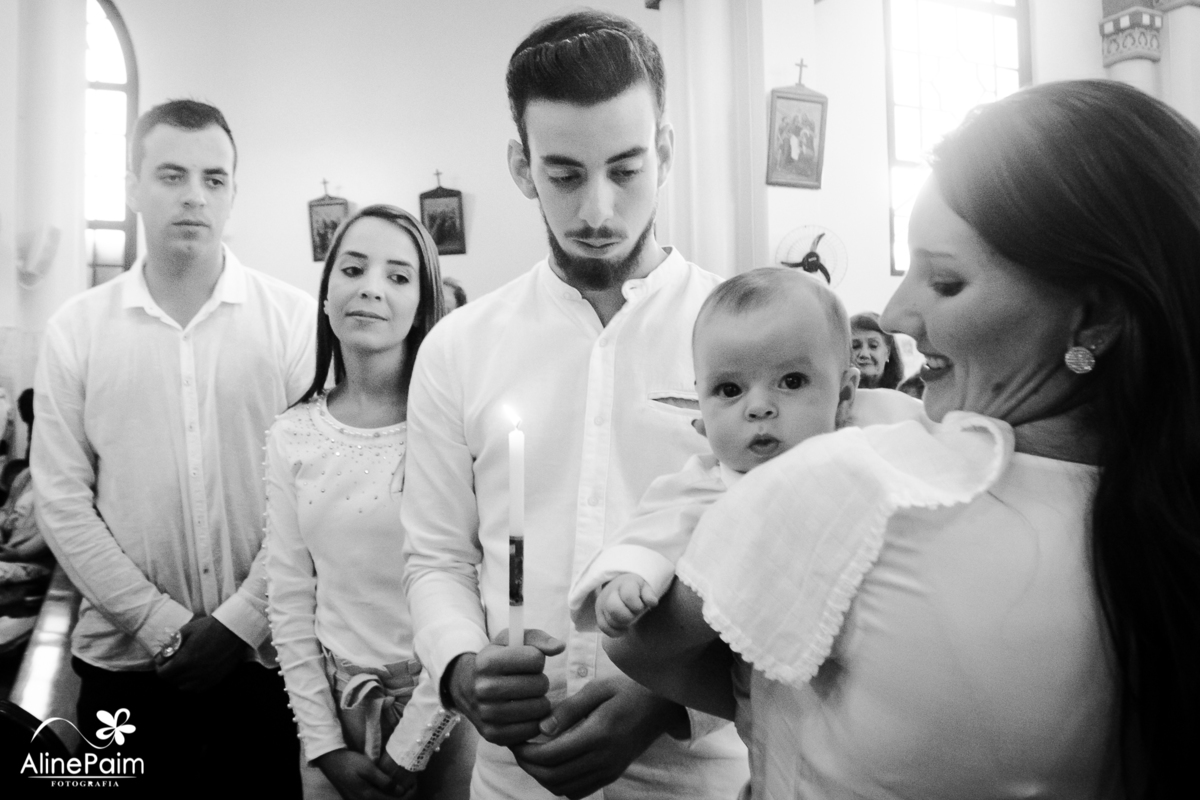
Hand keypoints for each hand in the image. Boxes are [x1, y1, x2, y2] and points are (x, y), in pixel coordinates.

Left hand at [154, 616, 247, 691]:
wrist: (235, 629)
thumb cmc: (210, 627)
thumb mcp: (186, 630)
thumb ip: (171, 644)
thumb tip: (161, 656)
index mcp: (184, 660)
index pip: (163, 674)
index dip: (160, 667)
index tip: (163, 661)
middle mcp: (194, 673)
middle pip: (172, 681)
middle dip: (169, 672)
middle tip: (173, 662)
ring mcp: (206, 678)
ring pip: (184, 687)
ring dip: (181, 679)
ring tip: (185, 668)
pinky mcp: (216, 679)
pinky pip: (198, 689)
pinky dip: (193, 683)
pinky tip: (196, 672)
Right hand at [315, 749, 411, 799]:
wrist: (330, 761)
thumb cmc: (350, 762)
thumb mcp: (368, 768)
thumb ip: (384, 781)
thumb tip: (400, 791)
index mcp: (368, 796)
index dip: (407, 795)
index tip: (414, 784)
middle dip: (401, 797)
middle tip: (411, 785)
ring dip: (392, 797)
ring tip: (403, 786)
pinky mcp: (356, 797)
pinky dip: (384, 796)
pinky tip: (388, 788)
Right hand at [446, 628, 563, 745]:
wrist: (467, 687)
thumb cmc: (496, 660)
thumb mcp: (511, 640)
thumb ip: (538, 639)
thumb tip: (560, 647)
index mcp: (487, 662)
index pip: (536, 659)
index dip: (537, 659)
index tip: (526, 662)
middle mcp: (484, 689)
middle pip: (540, 685)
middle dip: (539, 681)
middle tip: (527, 681)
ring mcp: (487, 714)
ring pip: (539, 708)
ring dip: (539, 701)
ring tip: (527, 696)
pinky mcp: (492, 735)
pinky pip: (532, 729)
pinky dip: (534, 720)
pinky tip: (524, 712)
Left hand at [510, 674, 686, 798]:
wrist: (661, 706)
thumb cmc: (628, 690)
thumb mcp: (598, 689)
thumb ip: (569, 709)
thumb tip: (542, 728)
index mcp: (598, 735)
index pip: (551, 755)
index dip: (526, 751)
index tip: (515, 738)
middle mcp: (604, 759)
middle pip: (553, 776)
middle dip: (528, 765)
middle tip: (517, 748)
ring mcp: (609, 770)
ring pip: (563, 788)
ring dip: (541, 776)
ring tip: (531, 756)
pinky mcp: (611, 774)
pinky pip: (578, 791)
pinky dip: (559, 784)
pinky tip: (552, 765)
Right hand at [596, 574, 658, 637]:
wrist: (620, 586)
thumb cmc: (636, 589)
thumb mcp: (645, 587)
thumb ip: (649, 594)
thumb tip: (652, 603)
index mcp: (624, 584)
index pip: (629, 596)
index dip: (637, 606)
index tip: (640, 606)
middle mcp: (610, 592)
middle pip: (614, 609)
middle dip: (628, 617)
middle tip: (634, 615)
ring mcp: (602, 603)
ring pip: (609, 621)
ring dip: (622, 624)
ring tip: (629, 618)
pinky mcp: (599, 614)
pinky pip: (604, 627)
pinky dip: (615, 632)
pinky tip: (624, 628)